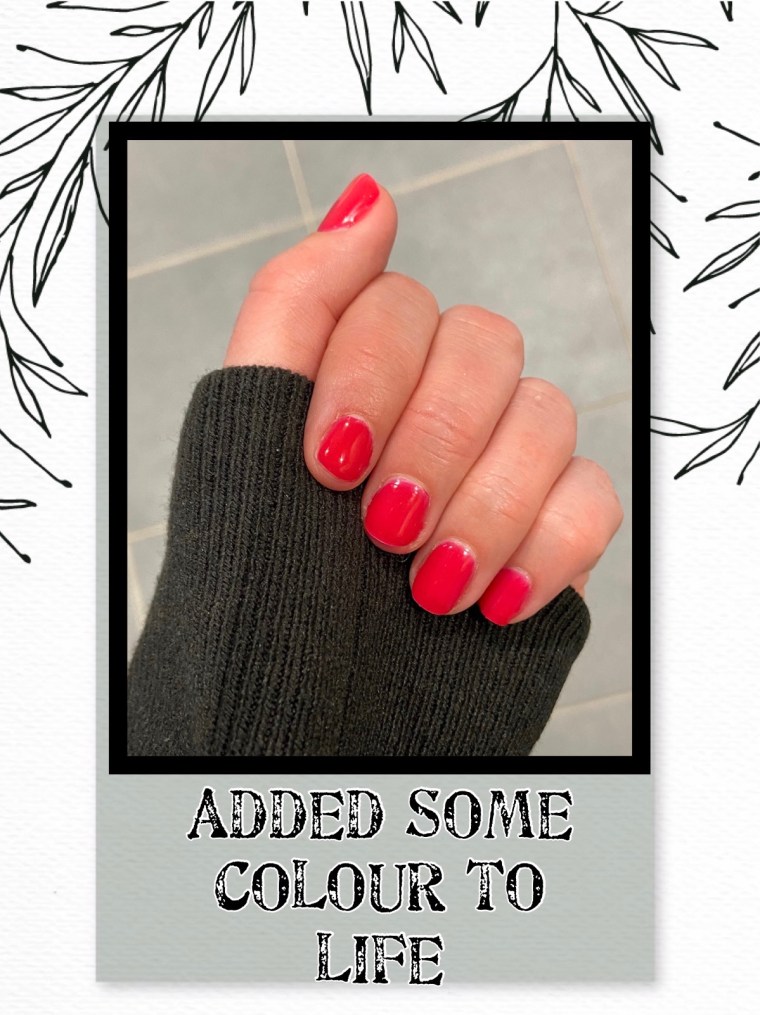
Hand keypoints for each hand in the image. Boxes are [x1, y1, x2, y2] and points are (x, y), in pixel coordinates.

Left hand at [224, 174, 622, 622]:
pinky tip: (489, 602)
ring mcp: (495, 475)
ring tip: (426, 588)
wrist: (303, 733)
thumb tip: (369, 198)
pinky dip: (547, 547)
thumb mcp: (242, 444)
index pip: (398, 306)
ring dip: (484, 504)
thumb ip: (295, 308)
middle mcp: (429, 416)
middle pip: (487, 345)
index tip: (326, 466)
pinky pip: (596, 495)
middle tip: (380, 531)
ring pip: (548, 414)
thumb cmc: (259, 599)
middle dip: (433, 441)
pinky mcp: (548, 538)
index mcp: (354, 386)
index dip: (370, 374)